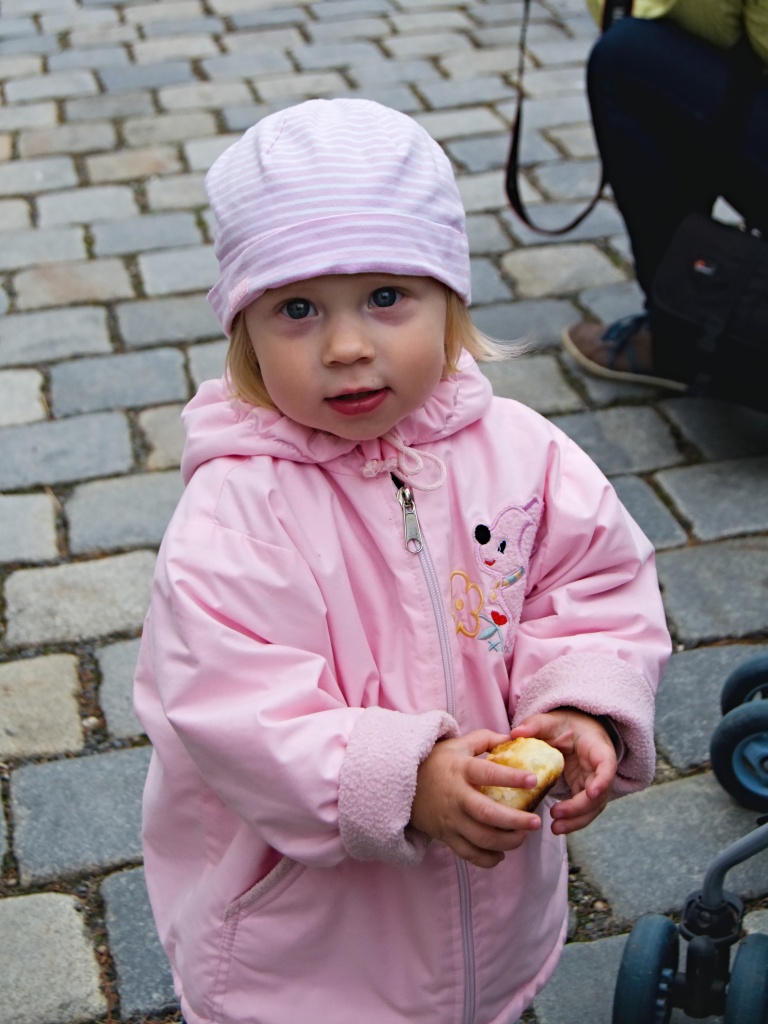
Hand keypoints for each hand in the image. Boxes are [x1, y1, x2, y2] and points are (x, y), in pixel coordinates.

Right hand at [410, 729, 541, 868]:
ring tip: (523, 836)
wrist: (401, 784)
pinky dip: (487, 859)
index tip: (533, 780)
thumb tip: (511, 738)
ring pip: (481, 838)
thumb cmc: (434, 762)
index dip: (512, 777)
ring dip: (507, 841)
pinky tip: (501, 854)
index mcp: (460, 770)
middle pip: (488, 814)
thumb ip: (484, 739)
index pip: (488, 773)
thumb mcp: (457, 745)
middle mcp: (456, 797)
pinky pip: (469, 854)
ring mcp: (450, 819)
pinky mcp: (445, 836)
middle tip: (536, 821)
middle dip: (516, 821)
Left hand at [511, 710, 616, 835]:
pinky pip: (583, 811)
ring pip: (593, 807)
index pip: (607, 766)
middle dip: (580, 807)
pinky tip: (557, 826)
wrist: (575, 732)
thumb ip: (535, 725)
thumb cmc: (565, 725)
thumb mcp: (551, 721)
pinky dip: (572, 820)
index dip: (602, 780)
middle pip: (600, 794)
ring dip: (577, 820)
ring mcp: (594, 784)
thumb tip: (514, 733)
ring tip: (556, 828)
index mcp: (598, 749)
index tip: (591, 792)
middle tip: (558, 814)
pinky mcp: (584, 793)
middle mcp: (601, 770)